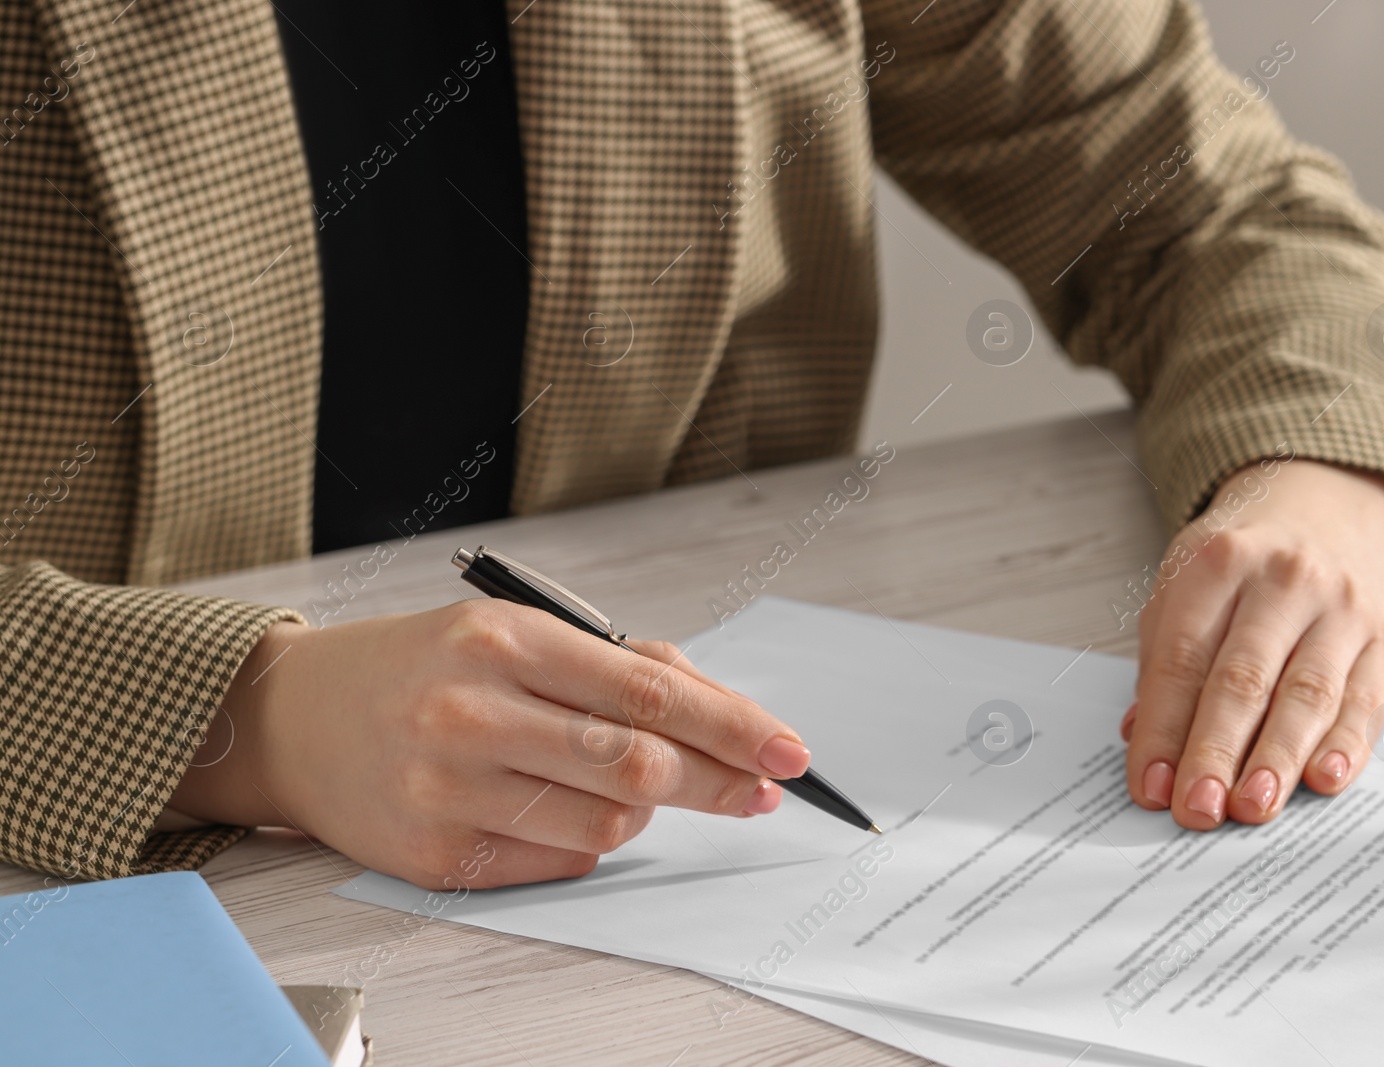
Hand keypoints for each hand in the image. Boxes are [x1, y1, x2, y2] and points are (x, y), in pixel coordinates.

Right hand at [170, 599, 811, 888]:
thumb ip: (619, 664)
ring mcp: (450, 791)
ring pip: (609, 824)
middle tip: (758, 789)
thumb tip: (721, 710)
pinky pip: (560, 862)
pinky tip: (565, 808)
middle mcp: (473, 713)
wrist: (294, 716)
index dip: (734, 726)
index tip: (788, 751)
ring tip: (627, 784)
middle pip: (639, 766)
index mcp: (504, 640)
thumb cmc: (423, 665)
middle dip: (719, 782)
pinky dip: (589, 840)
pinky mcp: (436, 857)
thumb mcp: (515, 631)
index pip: (650, 691)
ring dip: (646, 811)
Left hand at [1121, 458, 1383, 828]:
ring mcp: (1341, 608)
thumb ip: (1161, 662)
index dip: (1163, 727)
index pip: (1182, 657)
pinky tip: (1324, 780)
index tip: (1150, 784)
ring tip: (1251, 807)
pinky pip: (1366, 700)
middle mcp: (1283, 579)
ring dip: (1277, 759)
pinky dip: (1346, 745)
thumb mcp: (1183, 586)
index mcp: (1217, 562)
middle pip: (1243, 678)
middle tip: (1197, 808)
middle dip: (1215, 750)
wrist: (1322, 507)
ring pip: (1308, 693)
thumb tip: (1142, 741)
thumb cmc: (1238, 564)